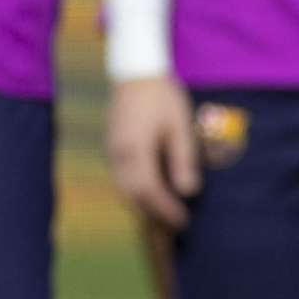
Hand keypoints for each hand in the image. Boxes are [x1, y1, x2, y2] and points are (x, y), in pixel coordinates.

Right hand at [104, 73, 199, 230]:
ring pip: (123, 189)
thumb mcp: (179, 126)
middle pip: (131, 195)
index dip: (164, 209)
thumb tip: (187, 191)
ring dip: (142, 206)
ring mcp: (111, 151)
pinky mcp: (111, 148)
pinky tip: (151, 195)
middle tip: (175, 225)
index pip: (148, 190)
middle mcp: (118, 154)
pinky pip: (120, 178)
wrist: (135, 73)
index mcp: (135, 148)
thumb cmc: (162, 97)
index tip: (182, 221)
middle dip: (152, 214)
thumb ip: (182, 159)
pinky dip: (135, 192)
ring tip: (164, 215)